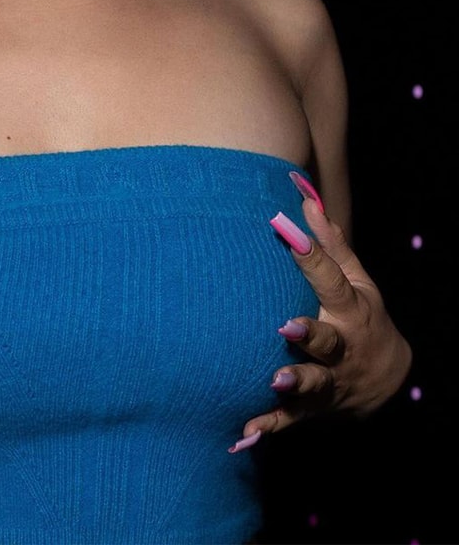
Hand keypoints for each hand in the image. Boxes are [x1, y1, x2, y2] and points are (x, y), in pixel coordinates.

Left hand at [239, 196, 411, 441]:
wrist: (388, 383)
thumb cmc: (363, 317)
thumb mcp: (359, 283)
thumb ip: (331, 245)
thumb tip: (306, 198)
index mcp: (352, 311)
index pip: (332, 280)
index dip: (311, 255)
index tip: (287, 232)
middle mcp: (341, 349)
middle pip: (326, 342)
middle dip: (309, 335)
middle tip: (286, 326)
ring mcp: (329, 382)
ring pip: (311, 385)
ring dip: (294, 384)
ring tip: (273, 381)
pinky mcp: (312, 410)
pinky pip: (288, 421)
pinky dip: (268, 428)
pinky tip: (243, 433)